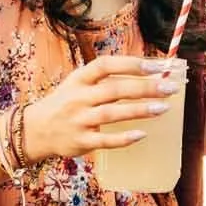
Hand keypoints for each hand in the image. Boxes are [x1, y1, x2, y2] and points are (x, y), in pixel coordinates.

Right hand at [21, 55, 176, 163]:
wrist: (35, 130)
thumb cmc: (65, 103)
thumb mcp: (77, 84)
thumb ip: (104, 79)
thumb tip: (145, 73)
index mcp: (79, 79)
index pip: (106, 65)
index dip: (131, 64)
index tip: (157, 66)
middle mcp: (78, 98)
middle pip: (114, 89)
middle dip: (144, 88)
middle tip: (170, 88)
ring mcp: (79, 120)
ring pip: (112, 113)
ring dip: (139, 110)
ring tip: (163, 108)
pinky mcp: (80, 141)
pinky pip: (105, 141)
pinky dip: (123, 138)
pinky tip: (142, 134)